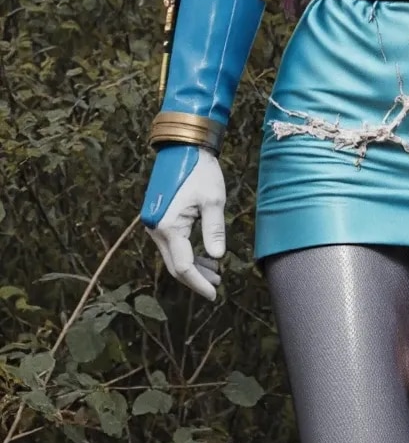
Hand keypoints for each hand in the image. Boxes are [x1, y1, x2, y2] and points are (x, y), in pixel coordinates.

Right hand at [142, 147, 226, 300]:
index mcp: (169, 226)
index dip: (198, 283)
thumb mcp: (213, 200)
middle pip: (175, 265)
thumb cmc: (200, 171)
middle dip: (195, 278)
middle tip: (217, 286)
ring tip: (216, 273)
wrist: (183, 148)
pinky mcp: (159, 218)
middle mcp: (156, 228)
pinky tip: (205, 256)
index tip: (214, 294)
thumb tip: (218, 257)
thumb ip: (214, 230)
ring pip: (173, 255)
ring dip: (193, 266)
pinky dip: (187, 253)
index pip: (183, 266)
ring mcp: (155, 223)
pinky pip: (172, 244)